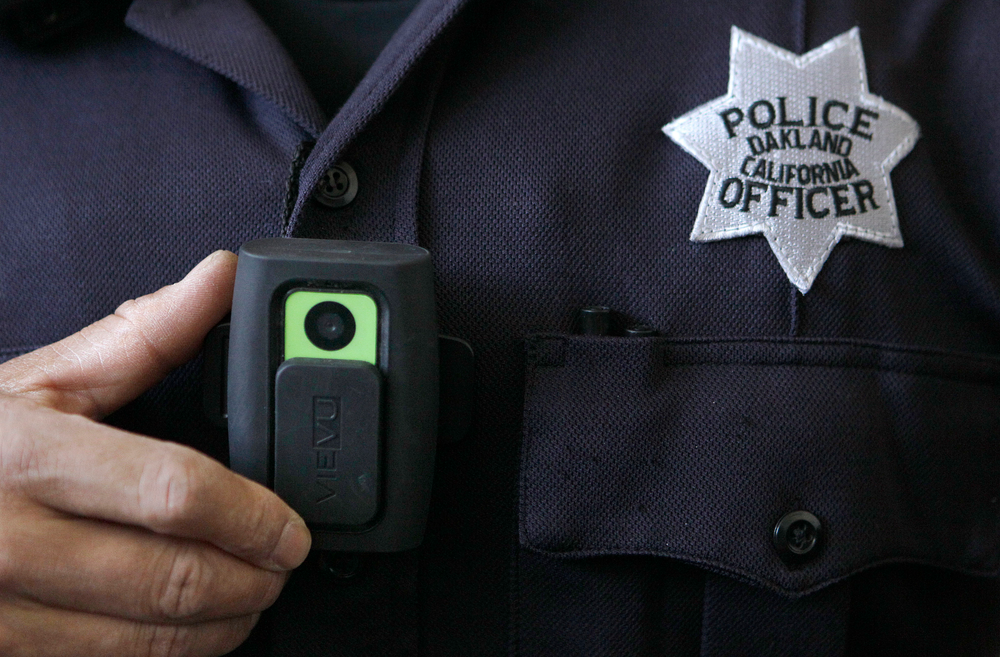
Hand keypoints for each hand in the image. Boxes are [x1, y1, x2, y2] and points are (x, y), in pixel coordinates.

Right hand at [0, 251, 310, 655]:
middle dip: (253, 577)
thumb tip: (218, 280)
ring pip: (145, 640)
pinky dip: (163, 654)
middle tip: (283, 563)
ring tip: (251, 597)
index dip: (252, 515)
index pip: (173, 492)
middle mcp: (12, 543)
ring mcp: (1, 613)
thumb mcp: (38, 381)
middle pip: (172, 578)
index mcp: (30, 458)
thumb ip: (140, 335)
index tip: (291, 527)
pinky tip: (187, 630)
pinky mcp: (2, 655)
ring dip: (222, 625)